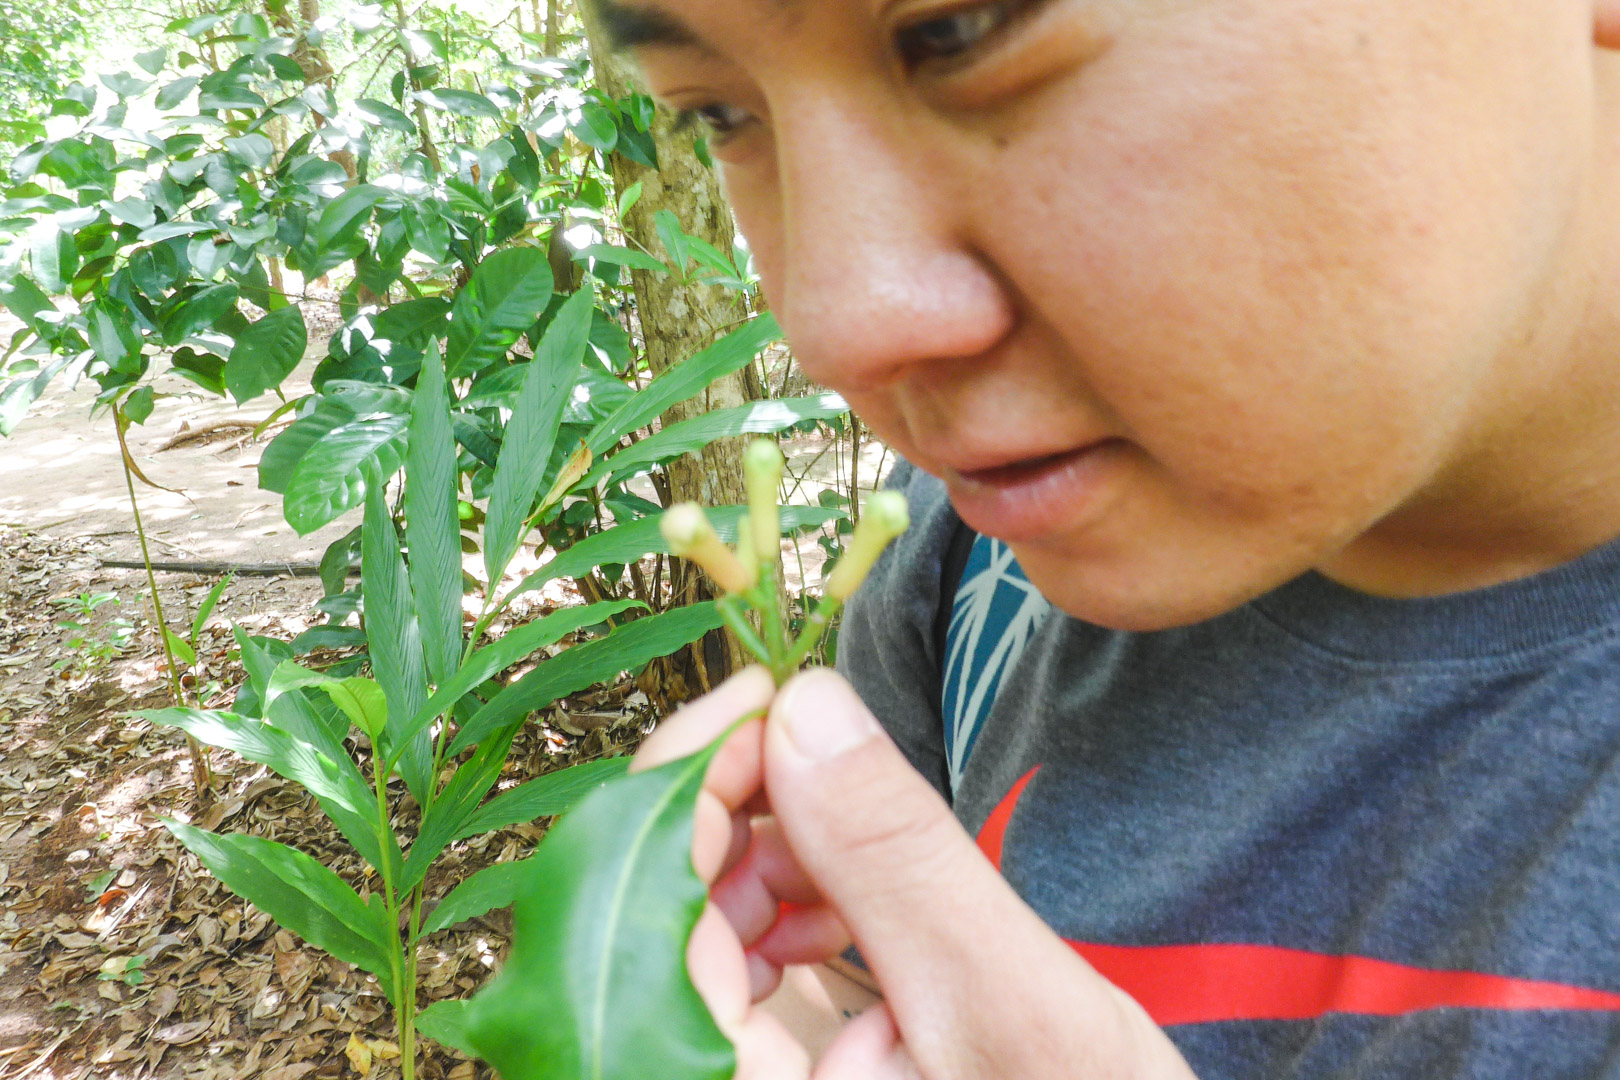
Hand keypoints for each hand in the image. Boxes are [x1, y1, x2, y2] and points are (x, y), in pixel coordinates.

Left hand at [633, 667, 1198, 1079]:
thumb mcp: (1011, 1007)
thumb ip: (897, 859)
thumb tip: (807, 706)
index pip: (641, 915)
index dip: (693, 780)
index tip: (767, 692)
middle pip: (645, 923)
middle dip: (736, 819)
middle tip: (824, 754)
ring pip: (678, 945)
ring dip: (760, 871)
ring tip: (855, 861)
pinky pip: (717, 990)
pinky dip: (773, 926)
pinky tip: (840, 918)